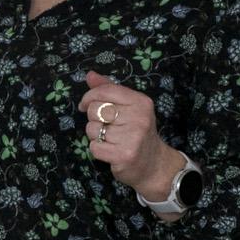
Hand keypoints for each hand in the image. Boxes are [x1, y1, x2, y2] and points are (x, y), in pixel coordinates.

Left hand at [80, 73, 184, 200]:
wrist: (154, 164)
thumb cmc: (137, 132)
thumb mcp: (129, 107)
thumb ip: (109, 90)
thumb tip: (90, 75)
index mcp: (140, 101)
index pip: (105, 90)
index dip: (89, 97)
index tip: (85, 105)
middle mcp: (139, 117)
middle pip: (94, 110)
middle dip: (94, 119)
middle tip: (108, 127)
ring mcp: (132, 137)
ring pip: (92, 129)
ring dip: (95, 136)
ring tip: (112, 140)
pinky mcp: (123, 155)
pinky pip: (94, 147)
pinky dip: (97, 150)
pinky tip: (111, 151)